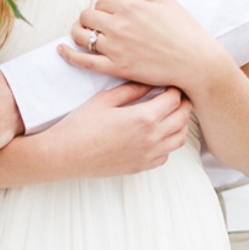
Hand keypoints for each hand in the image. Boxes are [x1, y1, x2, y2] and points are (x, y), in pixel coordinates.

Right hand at [48, 81, 192, 175]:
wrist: (65, 155)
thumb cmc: (81, 125)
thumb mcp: (105, 100)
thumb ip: (131, 90)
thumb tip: (148, 83)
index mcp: (143, 118)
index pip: (174, 100)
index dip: (175, 89)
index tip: (170, 83)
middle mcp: (151, 138)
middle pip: (182, 118)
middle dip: (183, 104)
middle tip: (177, 95)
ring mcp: (148, 155)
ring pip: (179, 139)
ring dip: (179, 124)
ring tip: (171, 113)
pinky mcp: (141, 166)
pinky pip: (165, 155)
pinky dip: (167, 143)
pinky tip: (156, 134)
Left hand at [59, 0, 215, 90]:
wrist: (196, 62)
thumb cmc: (185, 30)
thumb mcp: (165, 0)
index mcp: (130, 4)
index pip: (102, 2)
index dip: (104, 8)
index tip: (111, 16)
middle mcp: (119, 23)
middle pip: (88, 15)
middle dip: (90, 19)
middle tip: (98, 26)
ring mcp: (116, 46)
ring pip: (82, 34)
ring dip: (79, 32)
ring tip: (83, 35)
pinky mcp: (116, 67)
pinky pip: (84, 60)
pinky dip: (69, 54)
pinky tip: (62, 50)